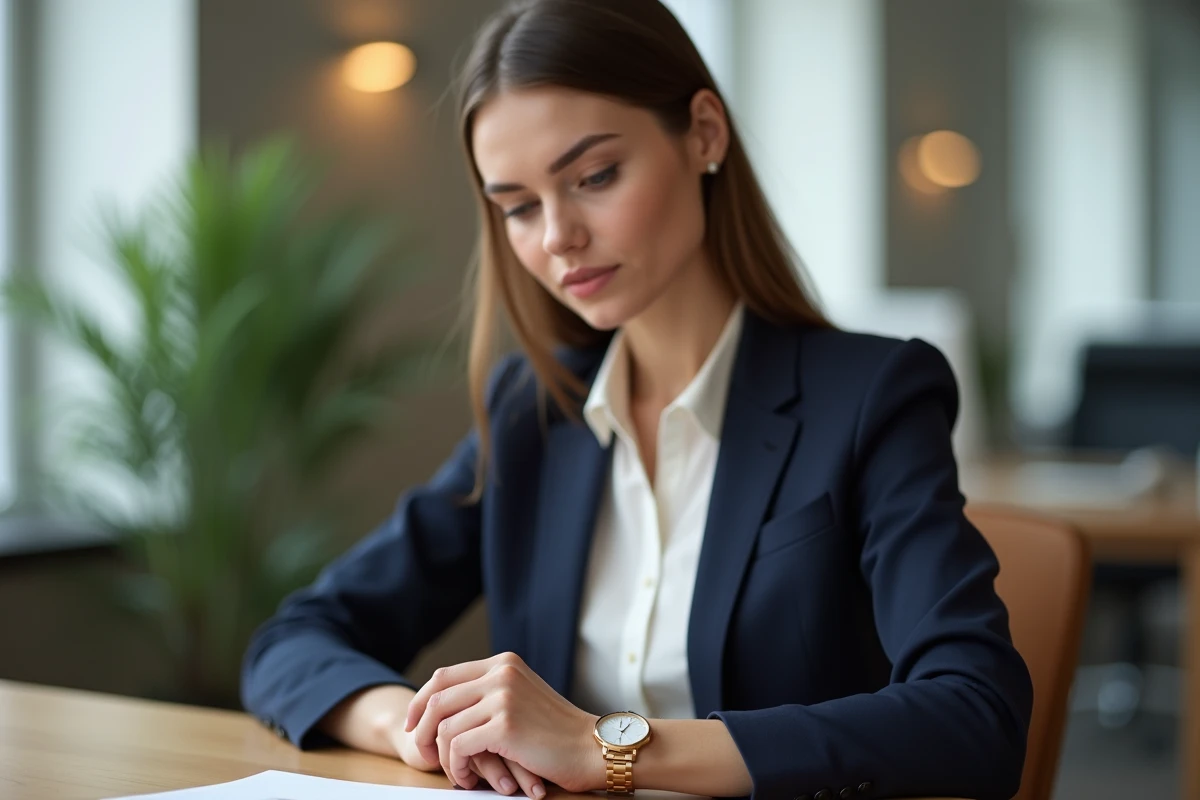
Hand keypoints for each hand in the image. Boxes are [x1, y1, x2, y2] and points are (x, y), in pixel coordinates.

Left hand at [405, 652, 603, 794]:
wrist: (592, 747)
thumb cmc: (559, 732)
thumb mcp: (524, 698)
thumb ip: (493, 693)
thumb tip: (446, 708)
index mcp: (503, 664)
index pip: (444, 676)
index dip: (421, 702)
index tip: (414, 725)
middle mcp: (500, 674)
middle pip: (436, 698)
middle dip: (421, 730)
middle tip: (423, 754)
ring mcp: (502, 697)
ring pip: (444, 726)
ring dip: (443, 756)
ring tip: (457, 773)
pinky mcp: (504, 725)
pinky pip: (458, 746)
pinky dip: (457, 766)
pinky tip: (468, 778)